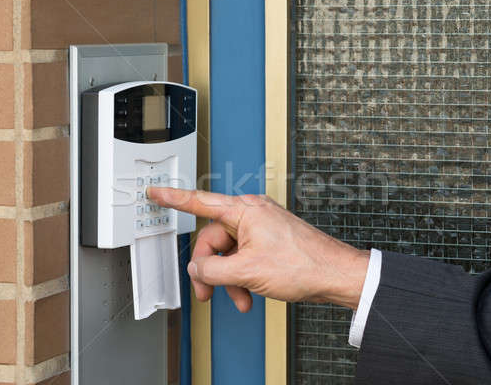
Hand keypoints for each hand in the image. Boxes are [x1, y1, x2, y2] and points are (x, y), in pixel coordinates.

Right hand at [147, 187, 369, 311]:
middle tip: (207, 292)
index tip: (155, 192)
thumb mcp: (247, 271)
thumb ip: (213, 271)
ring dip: (229, 279)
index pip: (199, 202)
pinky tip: (250, 294)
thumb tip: (198, 270)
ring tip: (240, 298)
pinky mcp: (269, 241)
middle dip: (210, 270)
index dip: (173, 198)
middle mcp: (252, 215)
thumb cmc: (303, 264)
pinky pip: (244, 257)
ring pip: (229, 253)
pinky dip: (243, 277)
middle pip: (213, 240)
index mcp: (244, 211)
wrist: (335, 274)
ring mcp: (262, 228)